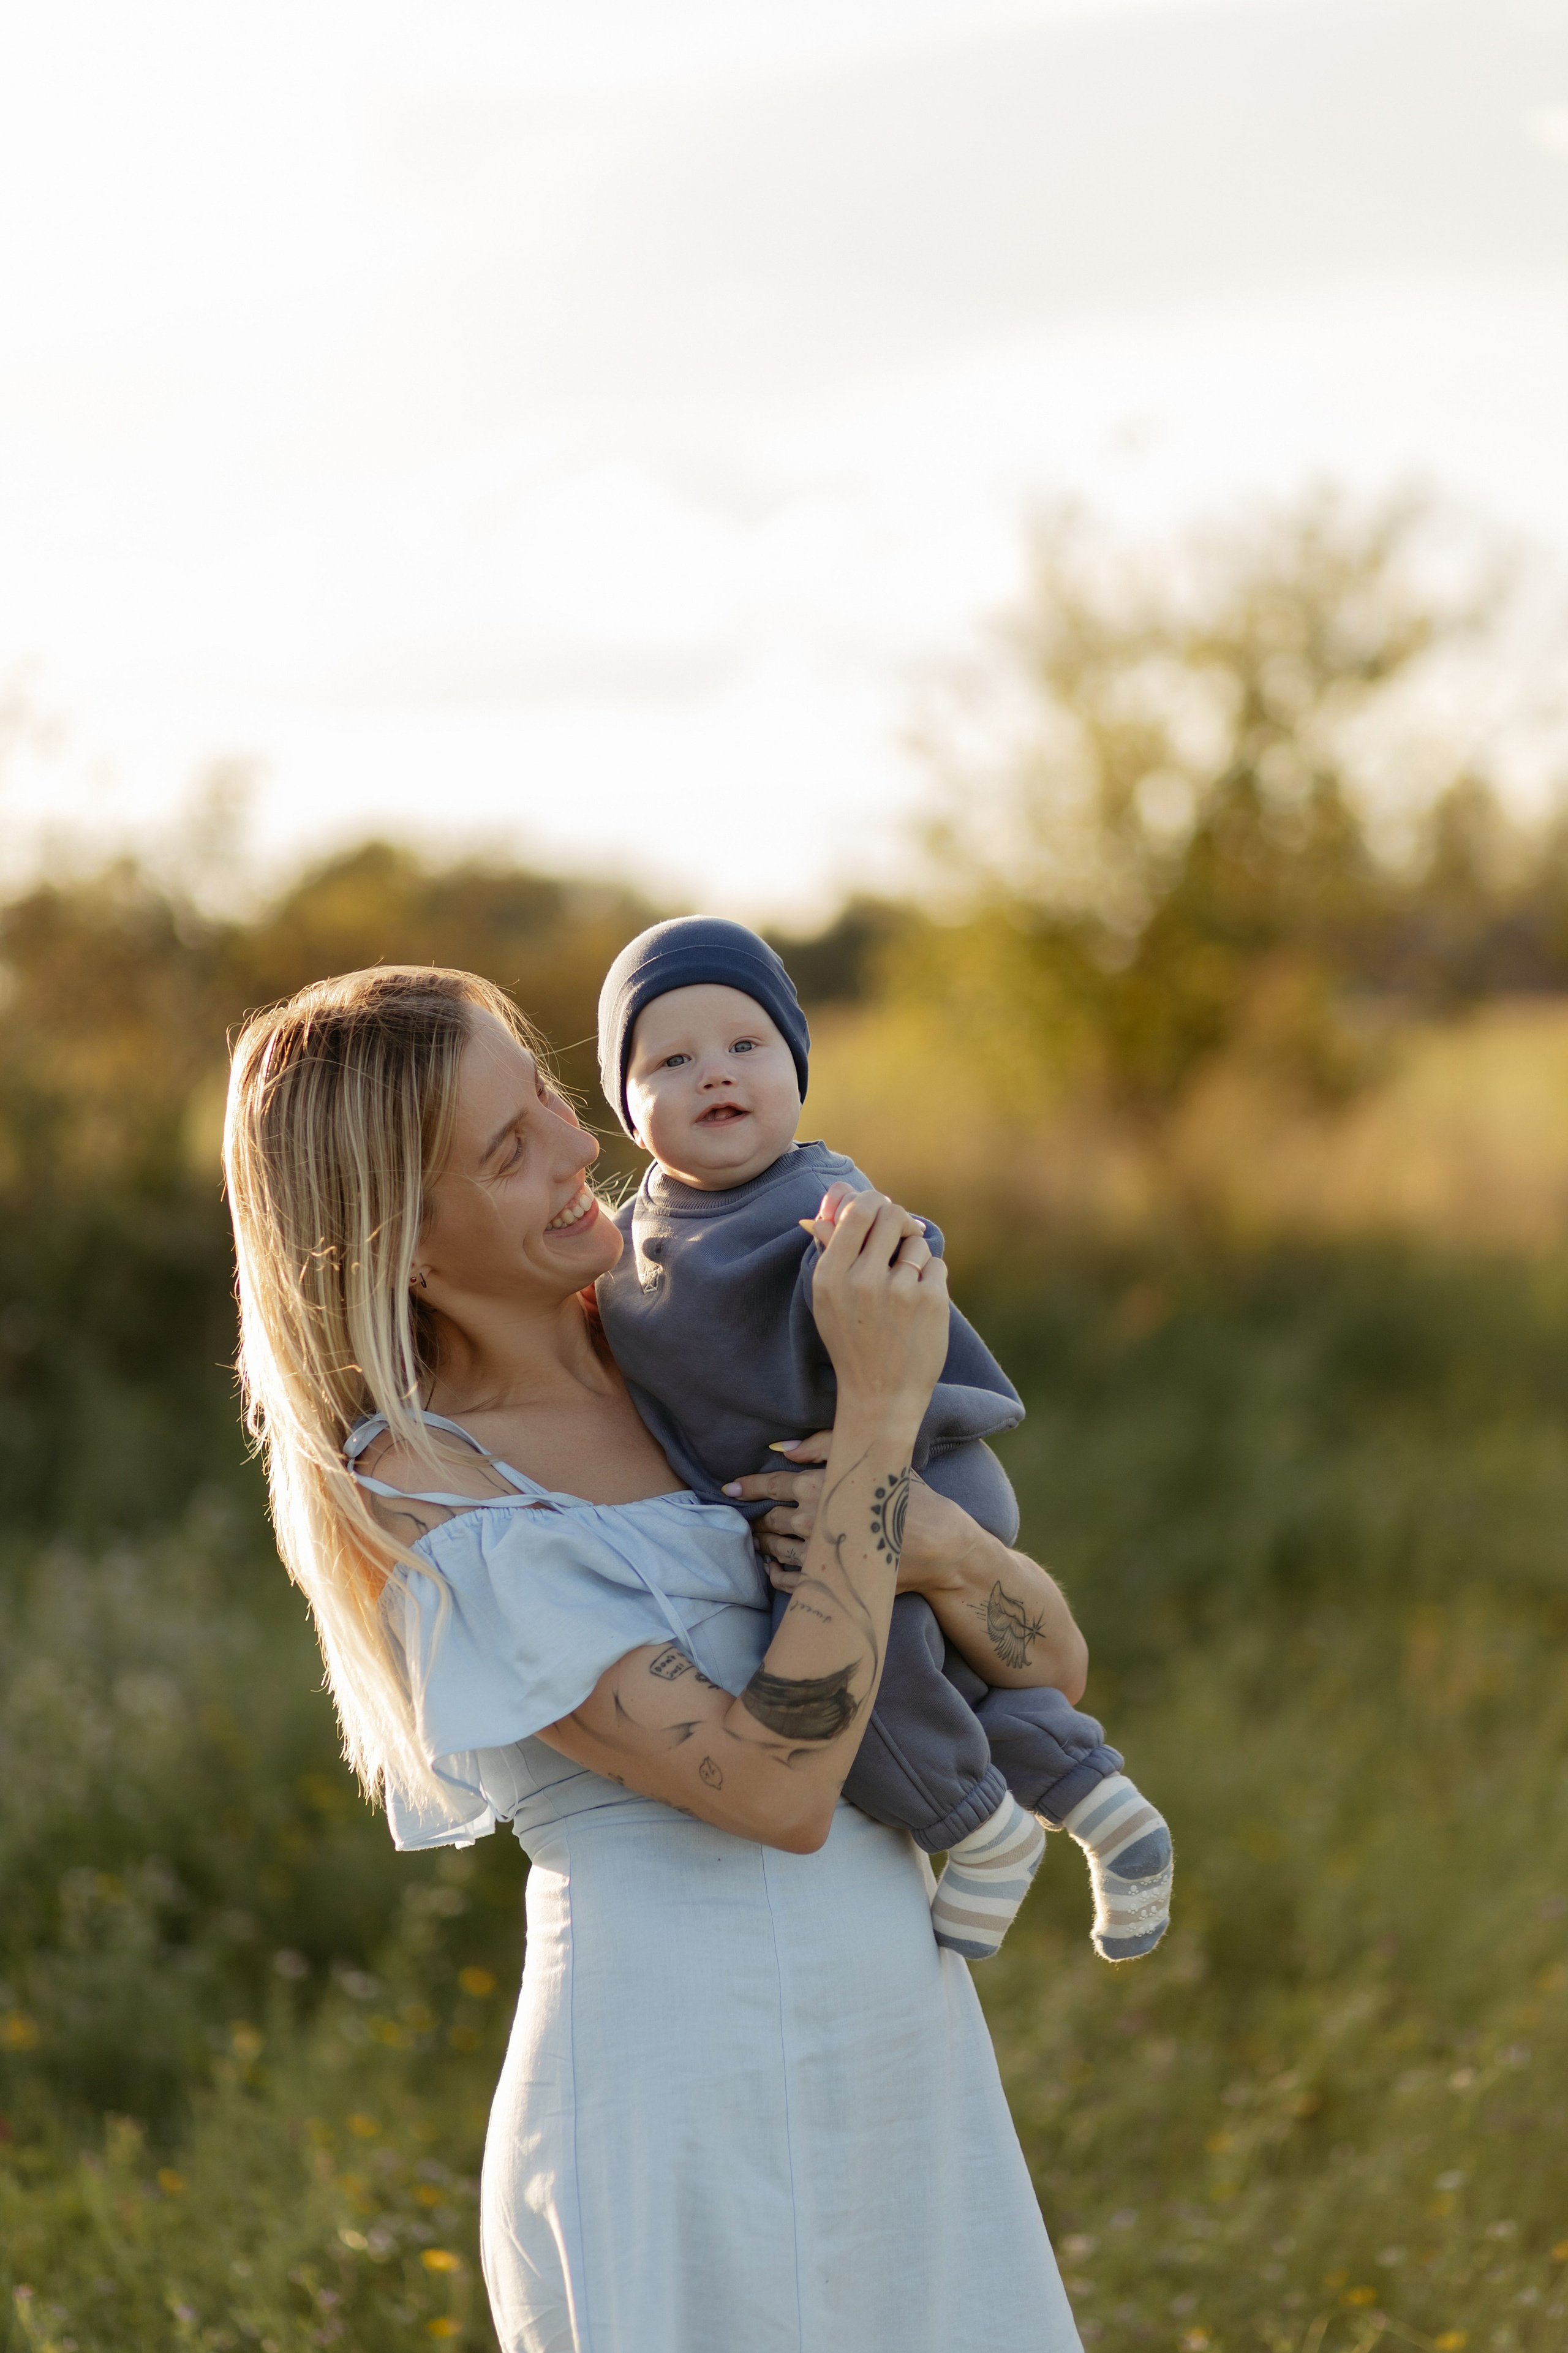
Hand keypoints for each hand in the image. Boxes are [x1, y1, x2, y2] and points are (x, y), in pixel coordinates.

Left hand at [731, 1433, 974, 1596]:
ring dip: (763, 1545)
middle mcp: (811, 1521)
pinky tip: (772, 1570)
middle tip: (749, 1517)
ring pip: (775, 1549)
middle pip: (770, 1519)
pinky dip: (775, 1576)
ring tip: (758, 1542)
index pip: (772, 1484)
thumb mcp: (872, 1459)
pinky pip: (788, 1582)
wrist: (940, 1547)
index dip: (749, 1485)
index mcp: (818, 1487)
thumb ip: (826, 1443)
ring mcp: (816, 1555)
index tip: (731, 1488)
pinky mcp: (828, 1582)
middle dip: (757, 1517)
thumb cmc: (908, 1498)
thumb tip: (783, 1448)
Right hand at [806, 1189, 947, 1417]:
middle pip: (891, 1214)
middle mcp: (862, 1280)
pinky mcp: (930, 1300)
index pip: (858, 1211)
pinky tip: (919, 1305)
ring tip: (904, 1288)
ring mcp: (899, 1290)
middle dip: (898, 1222)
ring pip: (916, 1242)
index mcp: (830, 1276)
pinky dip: (931, 1278)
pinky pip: (936, 1264)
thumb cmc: (852, 1341)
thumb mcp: (828, 1301)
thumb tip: (822, 1214)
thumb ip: (830, 1253)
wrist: (881, 1394)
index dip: (873, 1202)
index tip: (880, 1212)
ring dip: (914, 1257)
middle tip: (900, 1237)